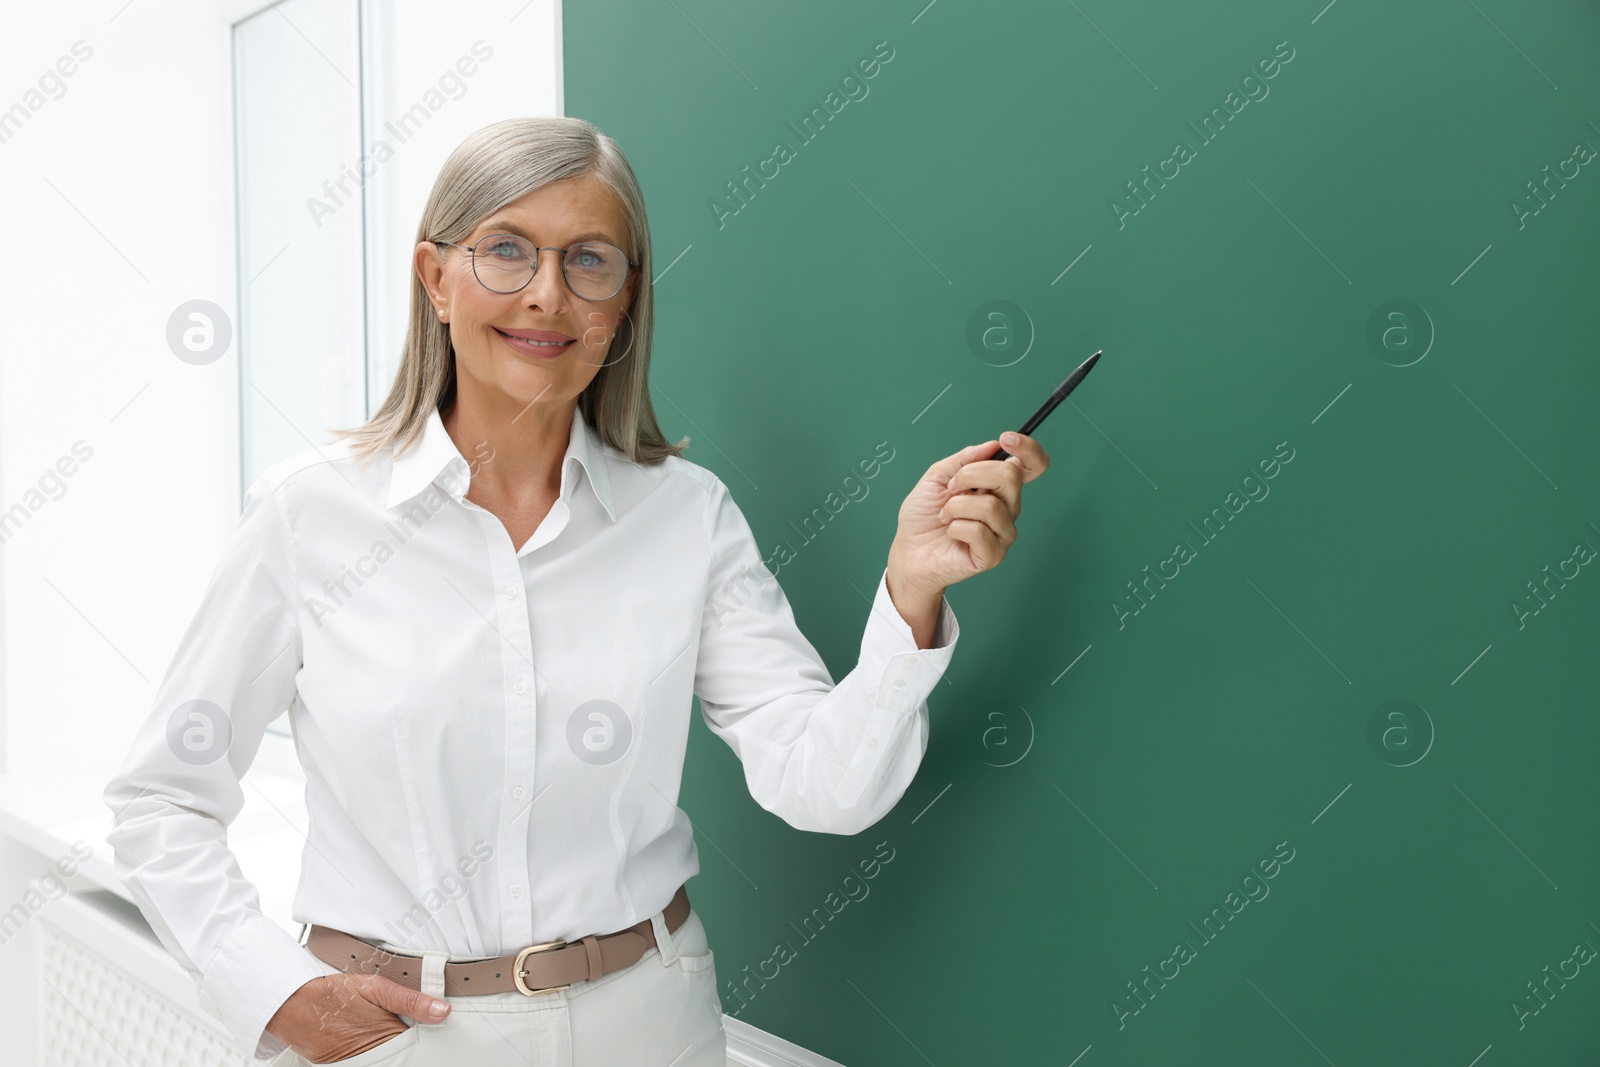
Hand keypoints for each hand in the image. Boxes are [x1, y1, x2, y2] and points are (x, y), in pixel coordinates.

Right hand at [266, 972, 449, 1063]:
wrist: (291, 1005)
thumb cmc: (331, 993)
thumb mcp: (375, 987)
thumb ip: (411, 1000)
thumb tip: (442, 1010)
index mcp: (387, 1035)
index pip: (418, 1043)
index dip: (424, 1033)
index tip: (430, 1026)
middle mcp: (373, 1055)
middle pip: (401, 1054)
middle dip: (404, 1042)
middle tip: (393, 1024)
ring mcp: (356, 1063)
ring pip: (384, 1059)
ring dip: (386, 1048)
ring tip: (372, 1028)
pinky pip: (365, 1062)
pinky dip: (369, 1053)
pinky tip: (363, 1039)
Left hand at [887, 432, 1049, 599]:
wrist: (908, 550)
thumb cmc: (923, 515)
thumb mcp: (937, 476)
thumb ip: (964, 459)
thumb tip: (993, 445)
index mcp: (998, 487)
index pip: (1031, 466)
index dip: (1028, 449)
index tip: (1007, 438)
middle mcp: (1007, 508)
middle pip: (1010, 476)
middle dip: (971, 474)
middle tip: (951, 488)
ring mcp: (1003, 532)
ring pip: (991, 505)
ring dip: (956, 507)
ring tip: (945, 516)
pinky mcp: (993, 555)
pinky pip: (979, 532)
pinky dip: (956, 528)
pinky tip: (951, 533)